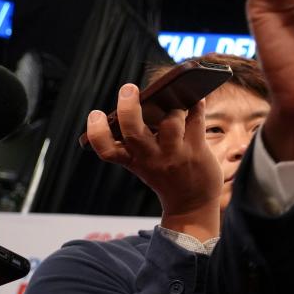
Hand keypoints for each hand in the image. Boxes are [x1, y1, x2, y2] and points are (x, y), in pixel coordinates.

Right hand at [86, 83, 222, 241]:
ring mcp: (174, 155)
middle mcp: (151, 158)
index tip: (95, 114)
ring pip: (170, 121)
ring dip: (173, 106)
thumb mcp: (144, 164)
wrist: (192, 205)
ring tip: (176, 100)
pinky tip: (198, 98)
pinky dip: (197, 105)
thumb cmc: (166, 175)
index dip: (97, 132)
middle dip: (129, 108)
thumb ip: (140, 140)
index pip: (107, 150)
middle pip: (134, 133)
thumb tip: (148, 100)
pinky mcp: (196, 151)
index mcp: (133, 161)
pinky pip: (196, 121)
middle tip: (128, 88)